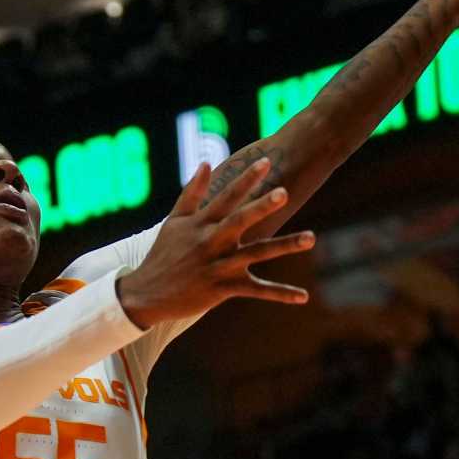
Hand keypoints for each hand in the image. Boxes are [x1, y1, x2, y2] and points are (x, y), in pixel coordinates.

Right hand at [116, 159, 315, 328]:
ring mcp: (219, 266)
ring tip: (311, 237)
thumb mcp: (174, 221)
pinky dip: (280, 294)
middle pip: (240, 220)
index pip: (226, 196)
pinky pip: (256, 291)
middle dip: (262, 205)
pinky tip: (303, 296)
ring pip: (256, 253)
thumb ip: (192, 192)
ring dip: (285, 245)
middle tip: (285, 191)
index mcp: (201, 224)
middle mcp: (211, 242)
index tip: (266, 162)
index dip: (246, 179)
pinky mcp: (223, 289)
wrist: (147, 294)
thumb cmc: (162, 254)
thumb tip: (207, 163)